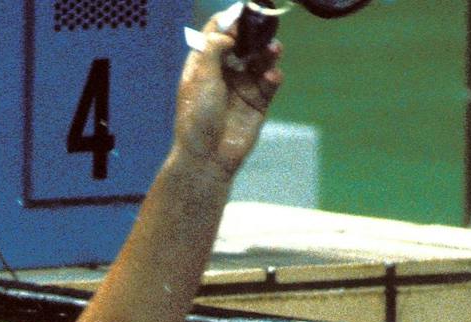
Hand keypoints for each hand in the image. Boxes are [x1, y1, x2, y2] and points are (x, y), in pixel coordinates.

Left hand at [173, 12, 283, 176]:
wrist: (208, 158)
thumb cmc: (197, 118)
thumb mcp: (201, 79)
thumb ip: (213, 49)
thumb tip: (227, 32)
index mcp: (204, 65)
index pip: (217, 33)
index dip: (230, 20)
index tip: (243, 13)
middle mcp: (224, 72)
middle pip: (243, 43)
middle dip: (255, 33)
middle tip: (265, 25)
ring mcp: (242, 87)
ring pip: (261, 60)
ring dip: (268, 52)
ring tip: (274, 50)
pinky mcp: (258, 103)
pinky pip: (270, 82)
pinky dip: (274, 76)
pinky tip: (272, 77)